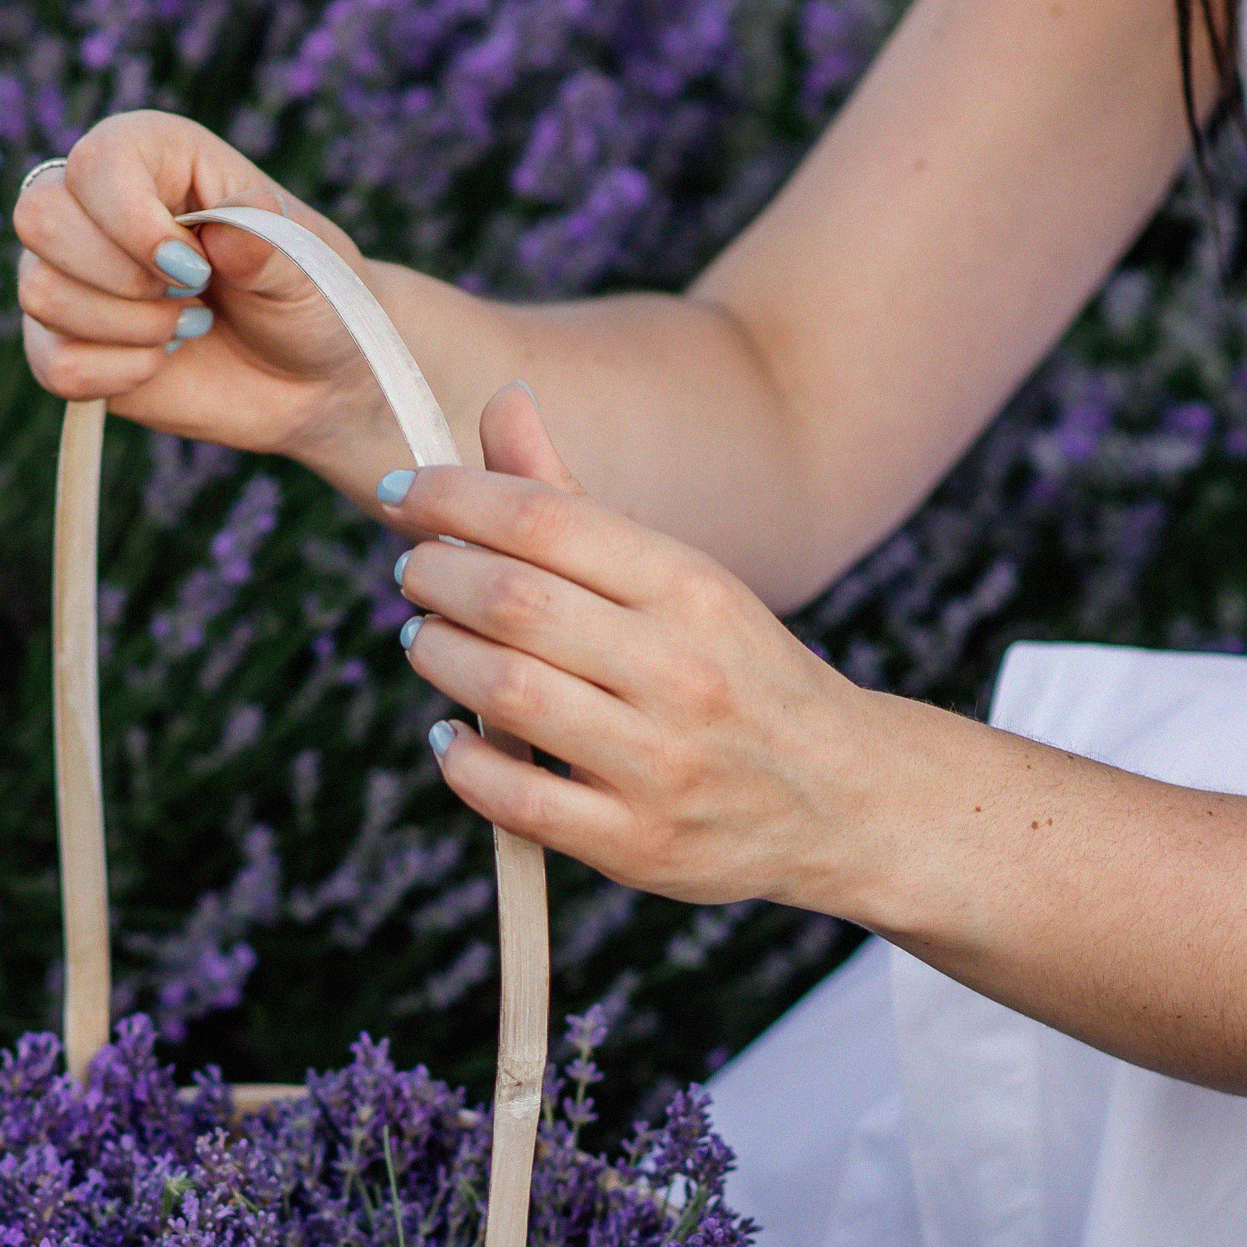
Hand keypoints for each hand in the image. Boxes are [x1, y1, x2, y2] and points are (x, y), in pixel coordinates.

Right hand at [14, 111, 388, 480]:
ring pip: (40, 292)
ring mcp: (76, 276)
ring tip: (188, 328)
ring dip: (127, 328)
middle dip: (119, 276)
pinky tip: (160, 362)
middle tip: (192, 296)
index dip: (132, 221)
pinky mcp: (70, 344)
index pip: (95, 161)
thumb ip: (266, 244)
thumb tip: (224, 237)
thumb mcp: (306, 264)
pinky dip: (114, 375)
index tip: (198, 268)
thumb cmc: (310, 296)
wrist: (312, 377)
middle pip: (38, 217)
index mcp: (154, 155)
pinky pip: (52, 363)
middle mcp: (98, 206)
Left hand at [390, 386, 890, 916]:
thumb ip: (578, 502)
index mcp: (693, 588)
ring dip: (438, 657)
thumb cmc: (735, 671)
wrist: (844, 797)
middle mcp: (682, 672)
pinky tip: (451, 734)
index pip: (545, 518)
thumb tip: (502, 402)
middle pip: (514, 604)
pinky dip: (461, 761)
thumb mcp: (682, 579)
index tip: (403, 495)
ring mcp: (661, 765)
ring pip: (506, 695)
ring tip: (426, 641)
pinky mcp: (639, 844)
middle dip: (434, 577)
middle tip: (414, 573)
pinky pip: (517, 800)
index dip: (452, 498)